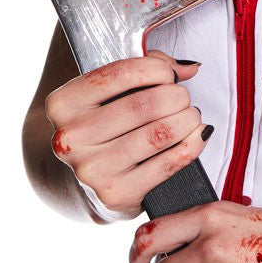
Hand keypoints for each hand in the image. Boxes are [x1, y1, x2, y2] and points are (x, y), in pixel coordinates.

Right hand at [45, 50, 209, 218]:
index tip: (170, 74)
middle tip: (184, 97)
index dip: (156, 69)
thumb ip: (147, 68)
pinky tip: (197, 136)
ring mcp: (91, 170)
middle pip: (143, 105)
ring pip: (158, 134)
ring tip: (192, 115)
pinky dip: (190, 146)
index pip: (120, 74)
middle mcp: (70, 139)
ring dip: (187, 120)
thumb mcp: (109, 90)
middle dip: (176, 96)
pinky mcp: (115, 195)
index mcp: (63, 103)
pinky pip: (166, 165)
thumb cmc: (103, 122)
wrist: (82, 179)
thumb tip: (188, 67)